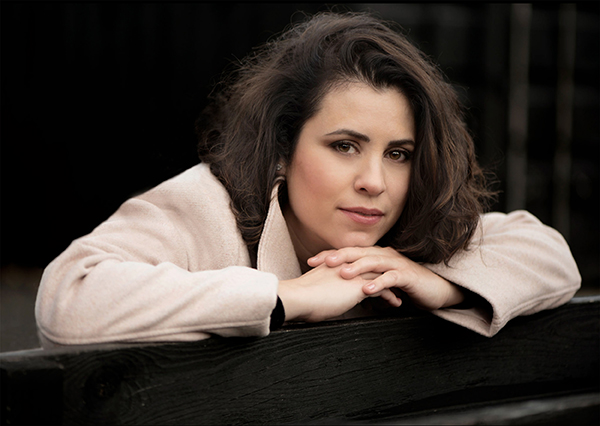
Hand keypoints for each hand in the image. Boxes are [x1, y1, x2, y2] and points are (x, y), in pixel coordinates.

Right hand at [278, 263, 397, 322]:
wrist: (297, 297)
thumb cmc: (300, 297)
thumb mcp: (312, 287)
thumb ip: (321, 287)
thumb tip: (320, 296)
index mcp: (335, 264)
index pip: (358, 264)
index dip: (368, 271)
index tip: (375, 279)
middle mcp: (347, 265)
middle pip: (372, 267)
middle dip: (384, 276)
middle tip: (393, 283)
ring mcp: (354, 274)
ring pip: (381, 277)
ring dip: (391, 286)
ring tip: (398, 296)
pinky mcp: (360, 287)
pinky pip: (382, 289)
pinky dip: (391, 296)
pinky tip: (395, 303)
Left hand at [307, 246, 465, 310]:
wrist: (435, 290)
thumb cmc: (406, 286)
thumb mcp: (380, 281)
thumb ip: (363, 280)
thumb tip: (341, 287)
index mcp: (376, 255)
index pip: (350, 253)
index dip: (331, 255)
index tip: (311, 262)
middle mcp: (385, 255)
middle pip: (359, 253)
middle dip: (339, 256)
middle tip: (321, 262)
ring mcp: (397, 264)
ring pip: (373, 262)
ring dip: (357, 268)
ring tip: (342, 274)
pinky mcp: (407, 276)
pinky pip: (391, 278)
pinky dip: (378, 283)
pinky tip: (366, 290)